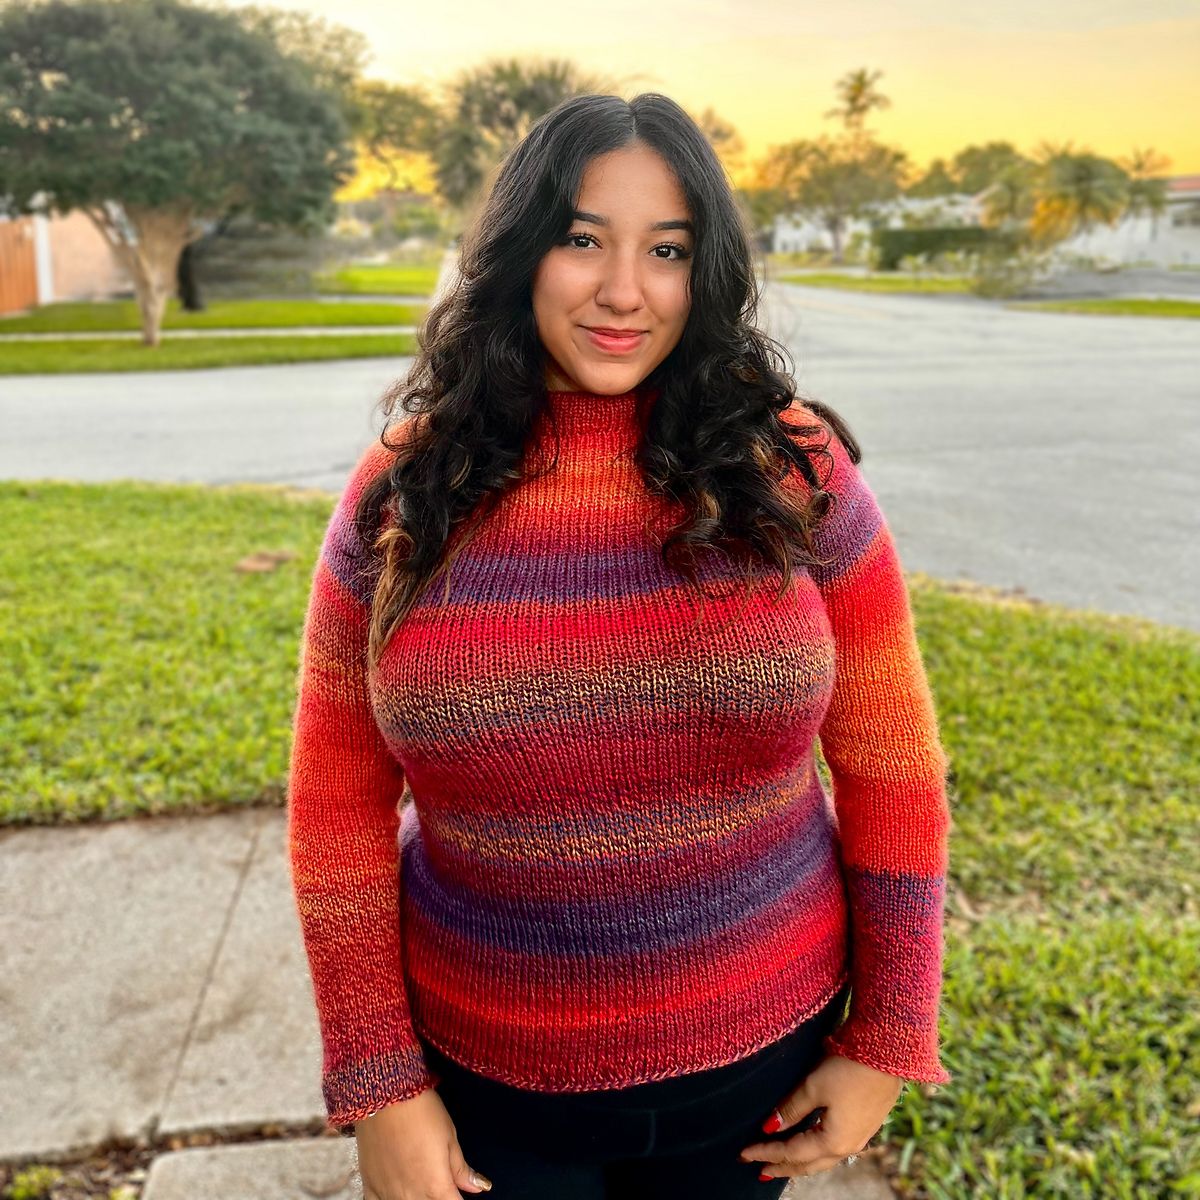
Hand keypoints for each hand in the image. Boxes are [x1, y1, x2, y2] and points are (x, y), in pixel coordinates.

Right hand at [355, 1086, 492, 1198]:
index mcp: (436, 1186)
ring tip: (422, 1185)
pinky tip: (397, 1193)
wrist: (386, 1096)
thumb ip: (461, 1169)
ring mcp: (388, 1194)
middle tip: (441, 1183)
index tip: (458, 1191)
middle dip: (439, 1198)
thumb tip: (479, 1187)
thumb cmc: (423, 1112)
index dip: (459, 1198)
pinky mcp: (370, 1185)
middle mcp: (412, 1196)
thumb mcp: (449, 1137)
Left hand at [737, 1054, 903, 1179]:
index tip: (744, 1154)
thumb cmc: (848, 1068)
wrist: (888, 1054)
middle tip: (760, 1170)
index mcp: (833, 1141)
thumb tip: (769, 1128)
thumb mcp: (813, 1086)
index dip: (766, 1152)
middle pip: (808, 1164)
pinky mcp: (866, 1125)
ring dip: (800, 1162)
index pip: (791, 1152)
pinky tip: (812, 1147)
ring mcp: (860, 1137)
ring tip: (781, 1164)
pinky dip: (816, 1152)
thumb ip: (791, 1109)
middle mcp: (848, 1146)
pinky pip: (835, 1149)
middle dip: (782, 1167)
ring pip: (822, 1159)